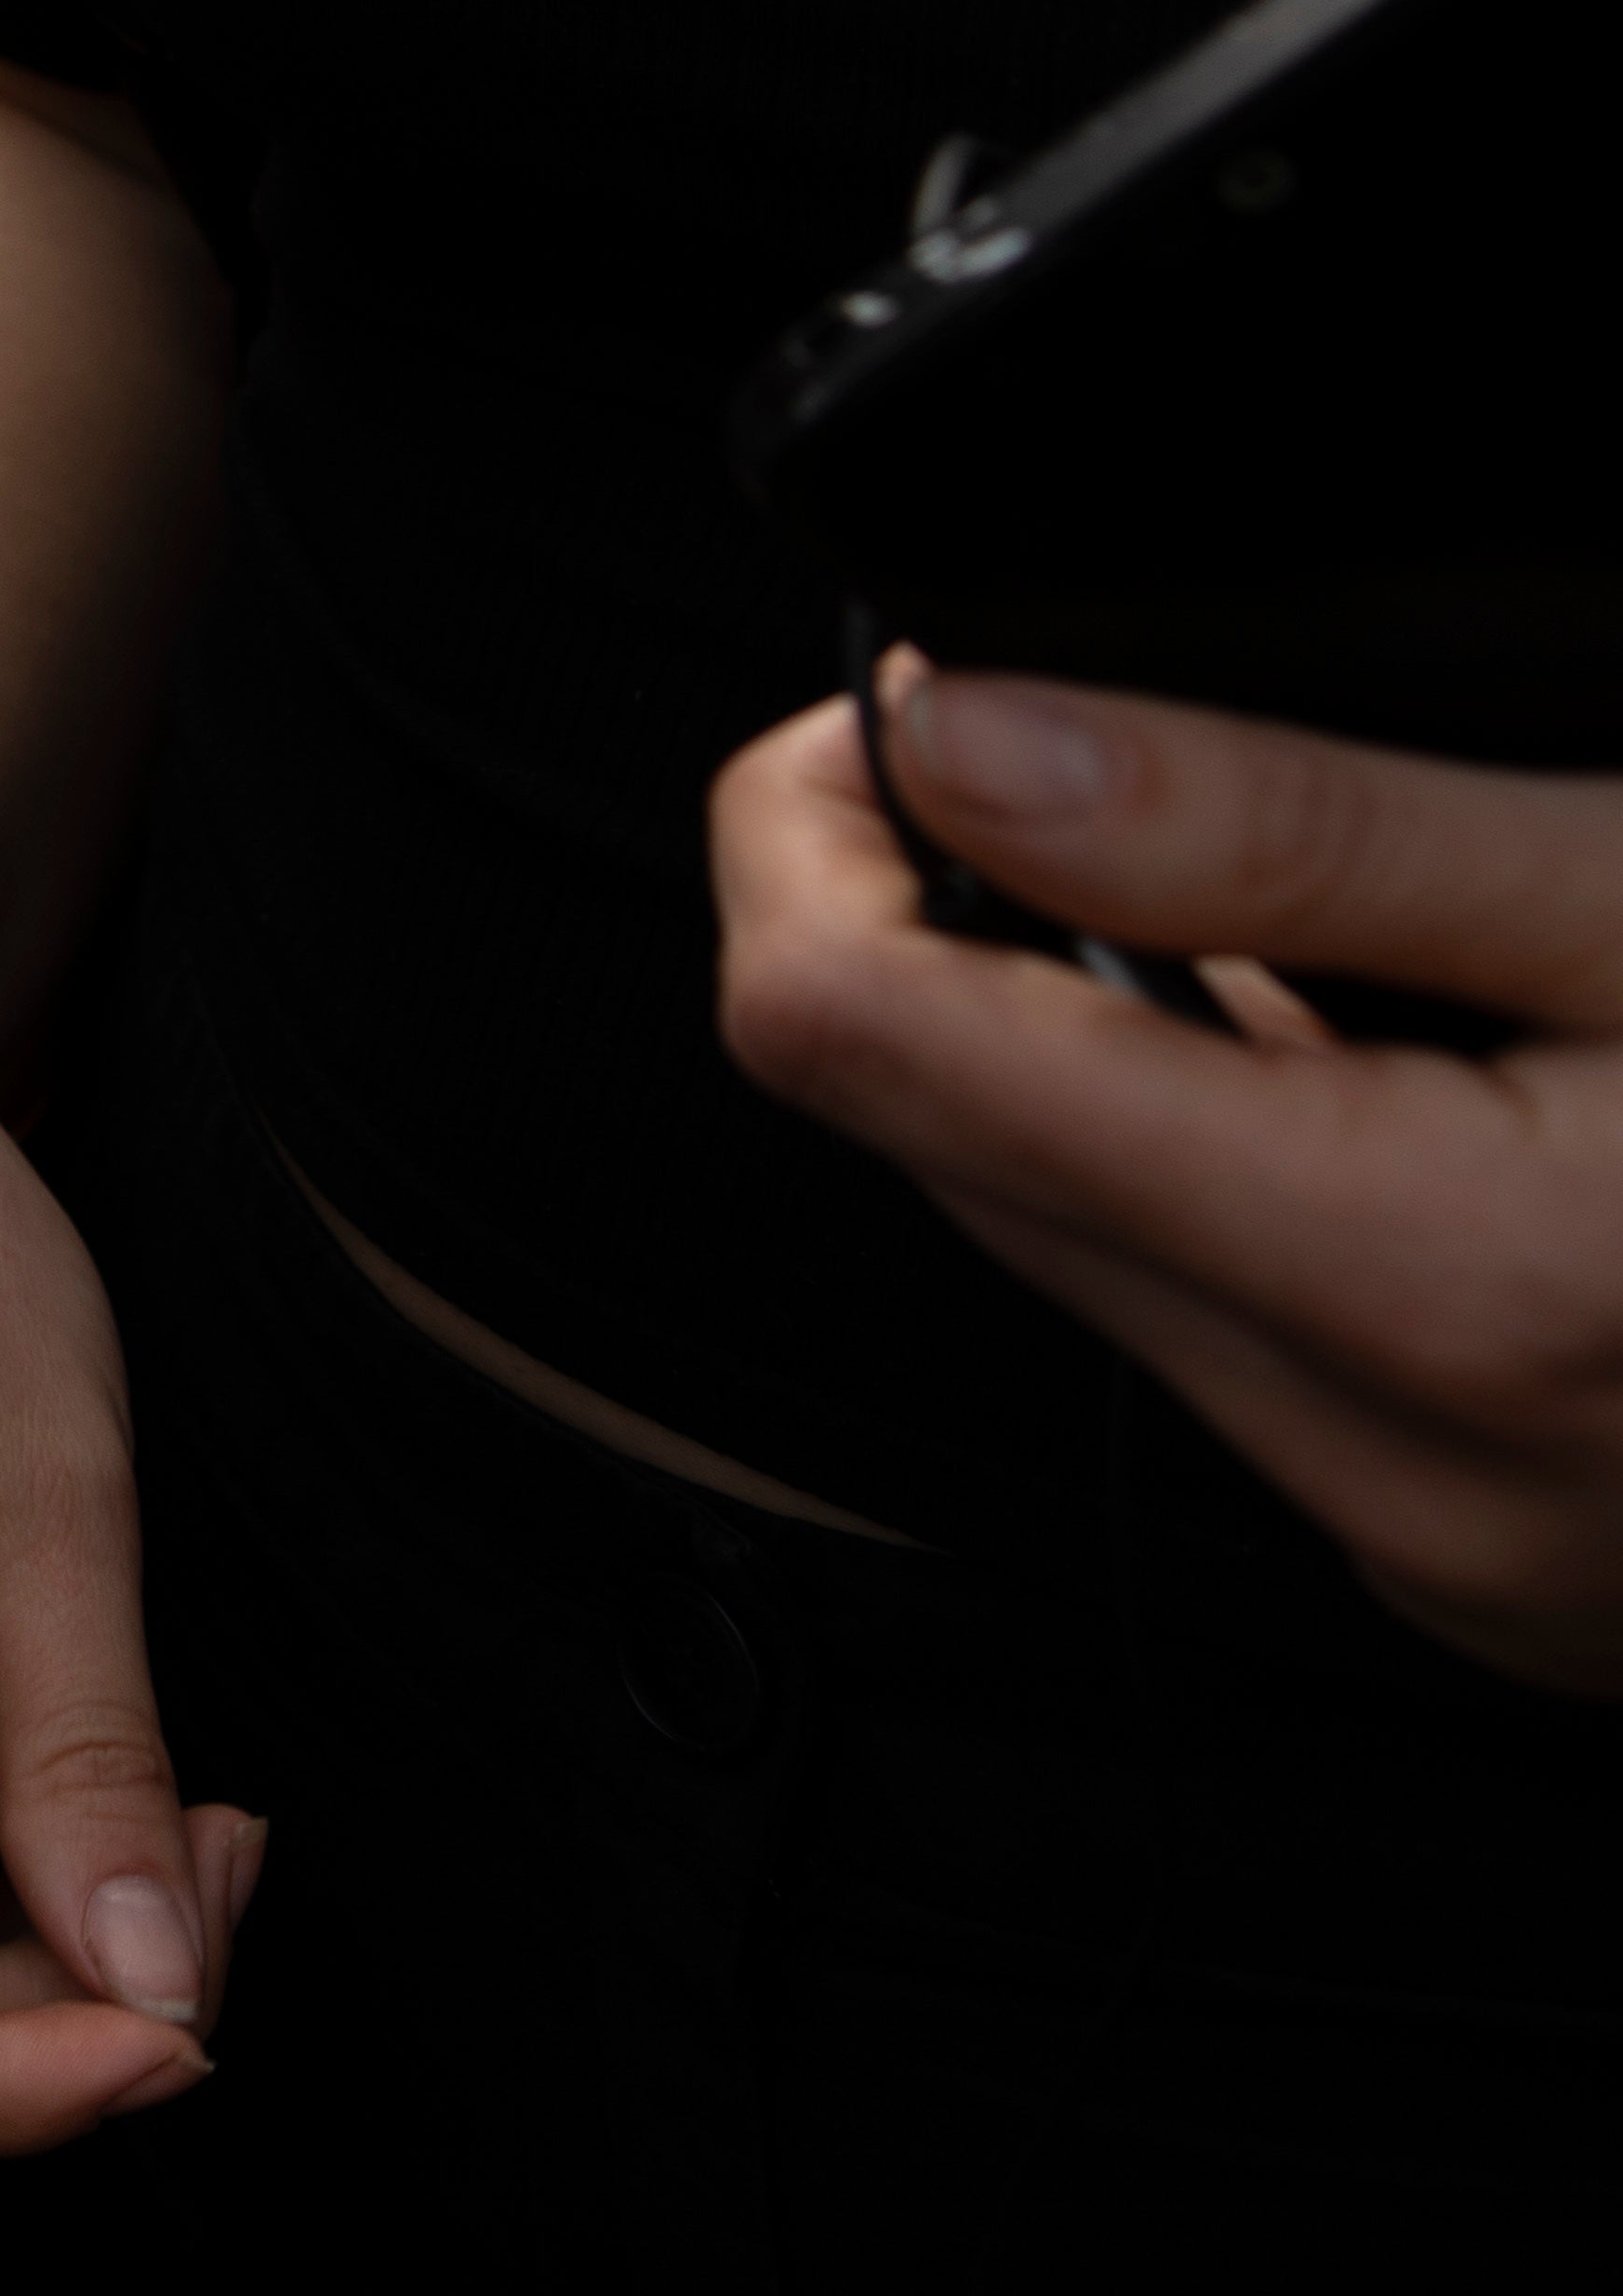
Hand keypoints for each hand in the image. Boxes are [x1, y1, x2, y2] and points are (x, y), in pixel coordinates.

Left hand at [713, 670, 1622, 1690]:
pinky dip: (1286, 1206)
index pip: (858, 1047)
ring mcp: (1446, 1555)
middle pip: (954, 1158)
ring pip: (1098, 1262)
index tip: (886, 722)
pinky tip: (1452, 1109)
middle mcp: (1407, 1477)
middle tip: (1123, 780)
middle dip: (982, 950)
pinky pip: (1256, 1359)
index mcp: (1434, 1290)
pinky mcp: (1486, 1573)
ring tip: (1356, 954)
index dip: (810, 839)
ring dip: (1147, 1086)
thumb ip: (1293, 831)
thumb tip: (956, 738)